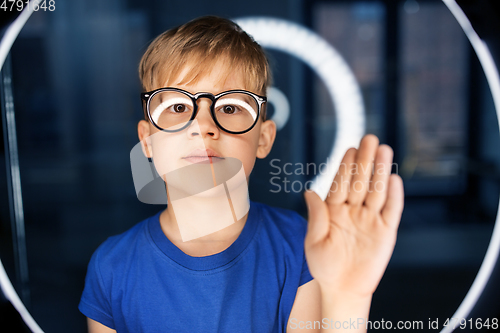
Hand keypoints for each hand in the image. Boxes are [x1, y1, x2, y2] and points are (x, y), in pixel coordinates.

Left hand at [304, 134, 403, 297]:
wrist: (342, 289)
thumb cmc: (324, 266)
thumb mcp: (314, 240)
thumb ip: (316, 215)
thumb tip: (309, 191)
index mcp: (334, 211)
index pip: (341, 183)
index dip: (346, 166)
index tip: (350, 148)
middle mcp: (353, 211)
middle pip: (361, 182)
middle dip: (365, 160)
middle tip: (369, 138)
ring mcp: (370, 220)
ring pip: (377, 191)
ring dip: (380, 172)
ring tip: (384, 150)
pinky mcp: (385, 232)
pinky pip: (391, 211)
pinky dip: (393, 196)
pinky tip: (394, 179)